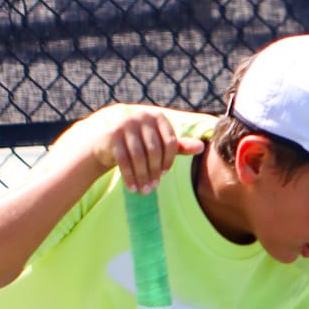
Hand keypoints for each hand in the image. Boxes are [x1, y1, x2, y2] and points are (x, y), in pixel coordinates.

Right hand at [86, 105, 205, 192]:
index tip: (164, 174)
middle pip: (154, 150)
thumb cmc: (140, 144)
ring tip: (145, 191)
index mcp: (157, 116)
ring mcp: (126, 124)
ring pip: (139, 157)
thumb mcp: (159, 144)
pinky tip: (132, 188)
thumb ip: (180, 146)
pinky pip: (123, 160)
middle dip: (154, 172)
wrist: (107, 142)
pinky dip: (129, 177)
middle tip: (153, 188)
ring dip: (142, 177)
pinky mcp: (112, 135)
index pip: (170, 142)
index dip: (168, 161)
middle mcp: (142, 116)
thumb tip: (202, 147)